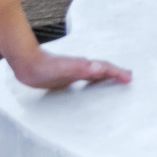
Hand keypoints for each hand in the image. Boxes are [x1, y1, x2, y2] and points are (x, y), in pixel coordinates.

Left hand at [7, 46, 130, 89]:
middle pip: (103, 71)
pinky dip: (92, 85)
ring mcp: (73, 73)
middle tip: (127, 79)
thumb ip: (80, 67)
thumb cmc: (44, 67)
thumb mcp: (64, 68)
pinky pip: (83, 82)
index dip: (118, 73)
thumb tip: (98, 67)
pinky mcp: (64, 80)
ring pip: (94, 76)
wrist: (26, 64)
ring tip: (114, 84)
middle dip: (116, 74)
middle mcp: (81, 68)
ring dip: (105, 79)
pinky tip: (88, 92)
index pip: (105, 68)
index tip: (130, 78)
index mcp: (84, 66)